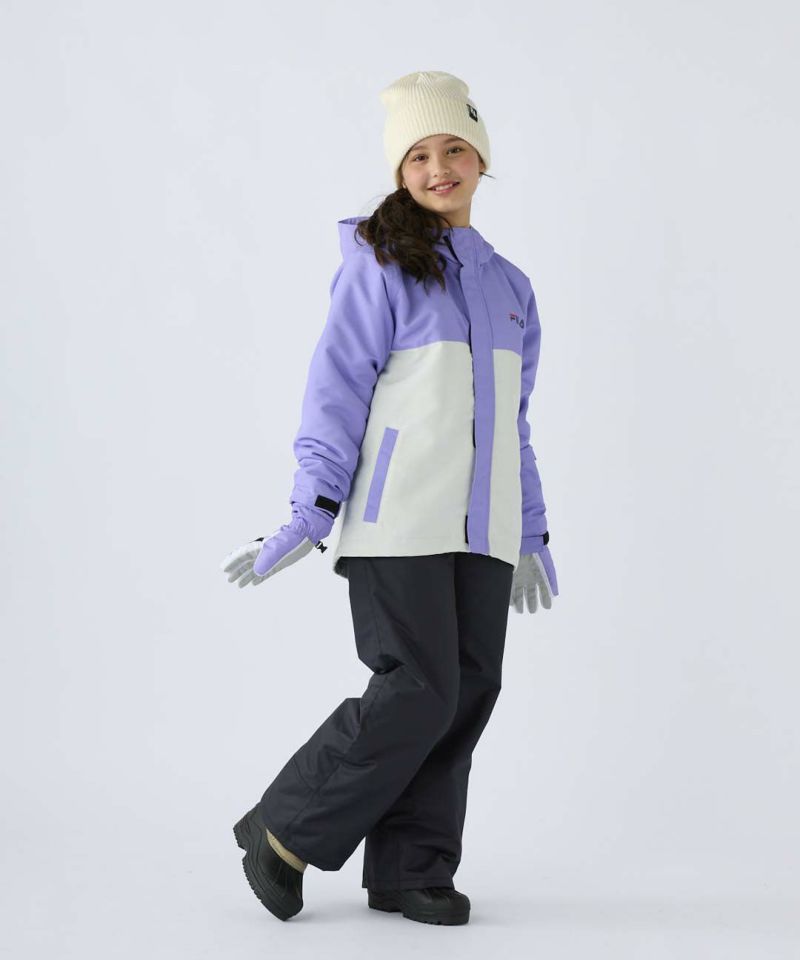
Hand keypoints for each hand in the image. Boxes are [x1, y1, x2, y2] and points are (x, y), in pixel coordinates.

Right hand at [220, 502, 335, 587]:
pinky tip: (254, 583)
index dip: (232, 561)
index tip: (223, 568)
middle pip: (246, 562)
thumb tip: (256, 571)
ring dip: (246, 575)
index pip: (242, 554)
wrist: (306, 533)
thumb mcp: (279, 548)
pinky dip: (259, 578)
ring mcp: (271, 557)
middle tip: (228, 579)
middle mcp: (264, 552)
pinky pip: (266, 572)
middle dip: (237, 570)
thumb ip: (267, 558)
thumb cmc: (292, 538)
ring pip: (255, 568)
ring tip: (238, 584)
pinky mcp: (279, 562)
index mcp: (261, 547)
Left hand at [510, 546, 557, 613]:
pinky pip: (510, 587)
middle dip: (531, 602)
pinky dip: (511, 596)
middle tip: (532, 611)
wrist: (525, 542)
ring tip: (521, 611)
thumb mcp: (546, 569)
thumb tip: (554, 595)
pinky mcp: (510, 573)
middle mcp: (528, 575)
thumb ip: (550, 583)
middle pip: (529, 591)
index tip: (547, 607)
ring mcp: (518, 575)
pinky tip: (512, 604)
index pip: (542, 589)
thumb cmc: (537, 554)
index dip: (544, 598)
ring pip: (519, 591)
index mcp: (538, 574)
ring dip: (520, 601)